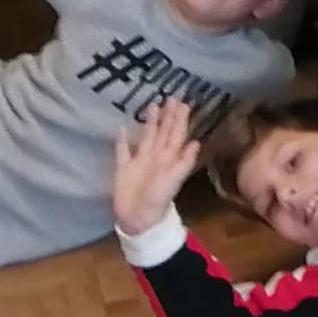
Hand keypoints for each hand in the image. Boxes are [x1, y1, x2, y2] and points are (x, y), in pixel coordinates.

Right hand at [111, 96, 201, 238]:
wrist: (138, 219)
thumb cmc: (158, 199)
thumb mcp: (174, 180)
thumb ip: (184, 162)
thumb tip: (196, 142)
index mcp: (168, 158)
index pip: (176, 134)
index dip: (180, 119)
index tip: (183, 103)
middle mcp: (156, 156)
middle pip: (163, 132)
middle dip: (168, 116)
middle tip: (171, 97)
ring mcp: (139, 162)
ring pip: (146, 137)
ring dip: (150, 122)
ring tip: (152, 105)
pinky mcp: (123, 169)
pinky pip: (122, 151)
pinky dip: (122, 140)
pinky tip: (121, 128)